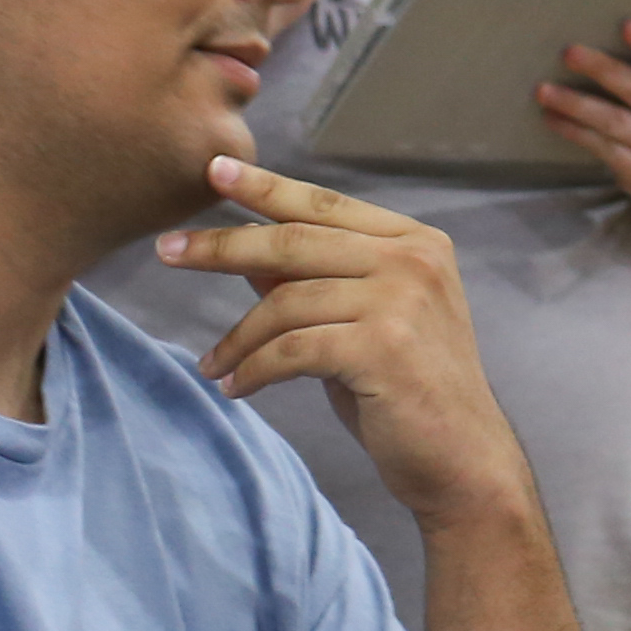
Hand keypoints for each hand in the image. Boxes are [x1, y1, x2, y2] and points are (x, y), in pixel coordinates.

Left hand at [160, 153, 538, 531]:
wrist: (463, 461)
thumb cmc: (409, 393)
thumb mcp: (363, 323)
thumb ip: (318, 283)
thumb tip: (250, 253)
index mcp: (415, 243)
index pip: (324, 205)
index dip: (266, 187)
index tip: (215, 169)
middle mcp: (412, 261)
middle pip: (295, 242)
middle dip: (223, 245)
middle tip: (168, 251)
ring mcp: (401, 301)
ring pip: (285, 300)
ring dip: (236, 337)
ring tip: (212, 365)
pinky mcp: (382, 347)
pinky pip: (291, 349)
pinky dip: (253, 369)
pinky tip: (237, 387)